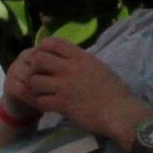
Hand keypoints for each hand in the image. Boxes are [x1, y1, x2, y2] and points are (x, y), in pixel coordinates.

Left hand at [26, 36, 141, 140]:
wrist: (117, 109)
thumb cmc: (112, 89)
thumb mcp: (97, 66)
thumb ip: (80, 62)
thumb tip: (68, 61)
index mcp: (81, 56)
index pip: (54, 42)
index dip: (43, 48)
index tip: (43, 57)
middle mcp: (70, 68)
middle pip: (39, 59)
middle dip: (35, 68)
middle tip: (40, 77)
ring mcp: (64, 86)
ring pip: (35, 81)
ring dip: (36, 88)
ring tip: (43, 93)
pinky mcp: (61, 104)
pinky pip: (40, 101)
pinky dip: (41, 104)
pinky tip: (49, 105)